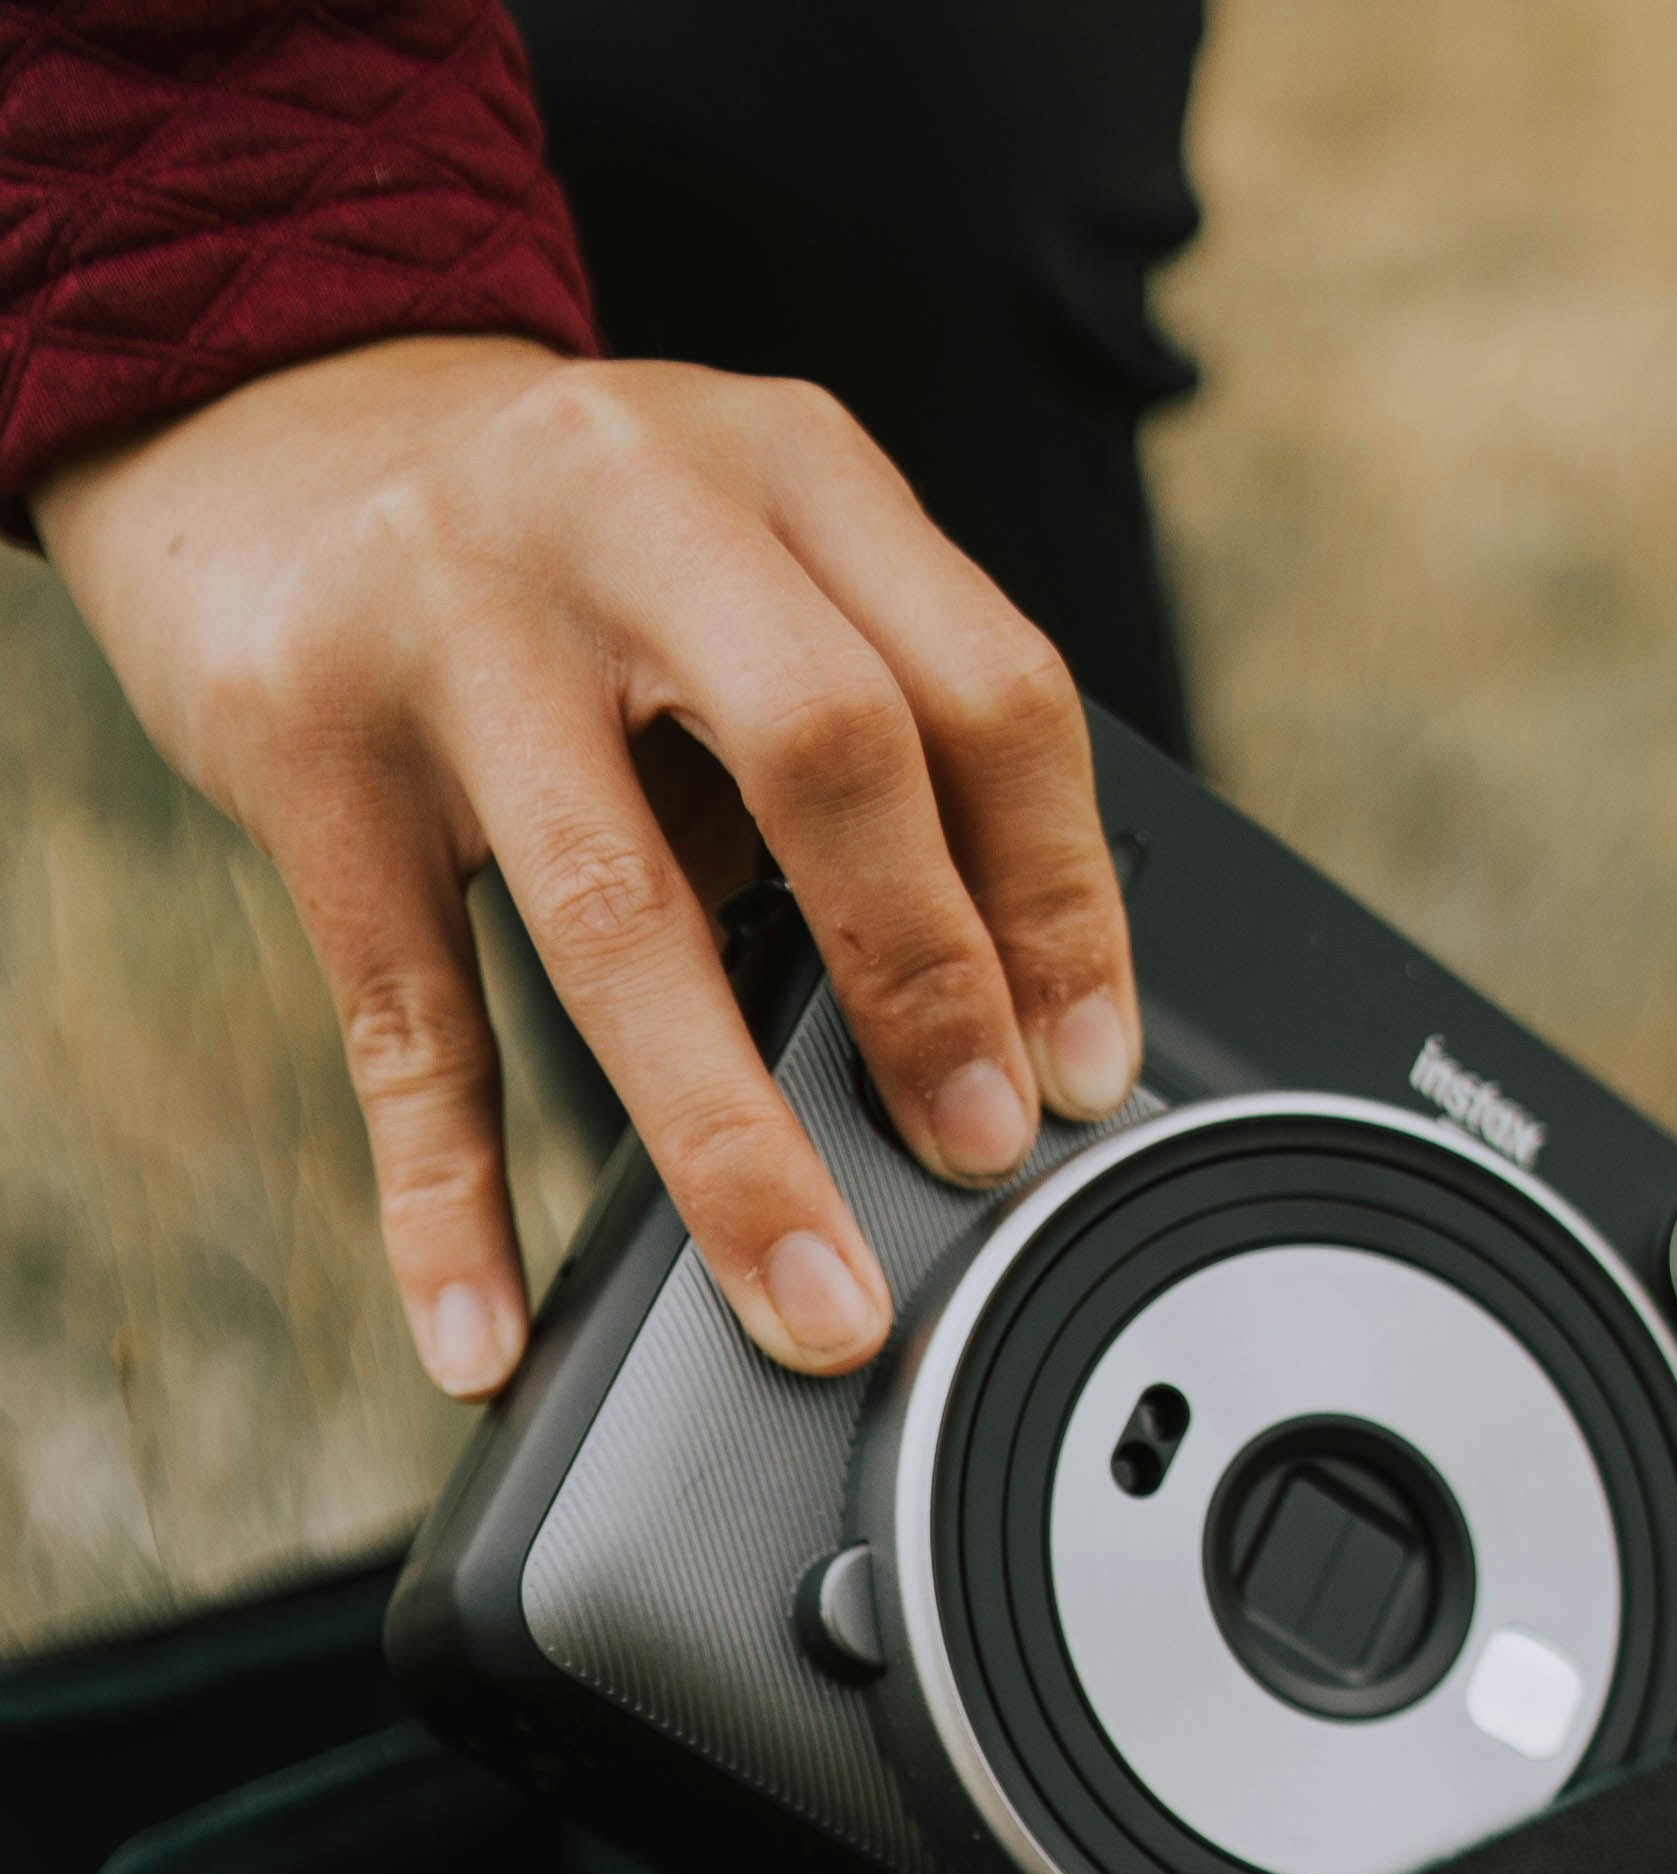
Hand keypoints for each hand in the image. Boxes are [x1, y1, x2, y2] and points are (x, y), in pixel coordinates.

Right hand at [35, 334, 1143, 1398]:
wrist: (273, 420)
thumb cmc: (576, 551)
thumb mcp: (753, 561)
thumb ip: (877, 731)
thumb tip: (1009, 1039)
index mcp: (790, 467)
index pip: (985, 693)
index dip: (1058, 905)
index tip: (1086, 1079)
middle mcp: (627, 505)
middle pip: (828, 756)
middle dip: (926, 989)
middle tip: (974, 1161)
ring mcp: (450, 616)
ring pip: (618, 913)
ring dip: (729, 1146)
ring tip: (808, 1306)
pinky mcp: (302, 736)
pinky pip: (405, 1015)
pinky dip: (447, 1202)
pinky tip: (485, 1335)